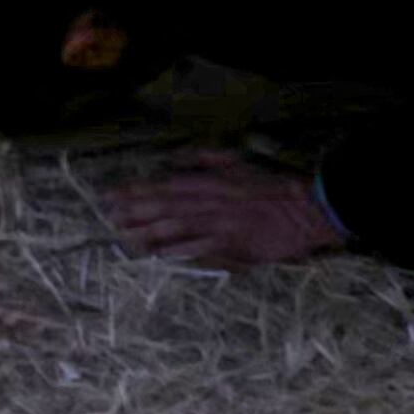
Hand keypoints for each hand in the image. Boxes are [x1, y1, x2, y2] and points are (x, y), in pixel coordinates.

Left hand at [104, 153, 348, 266]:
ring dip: (148, 232)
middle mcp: (211, 201)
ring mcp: (221, 223)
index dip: (138, 190)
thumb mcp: (238, 163)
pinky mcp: (234, 244)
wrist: (305, 209)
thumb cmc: (272, 188)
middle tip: (108, 215)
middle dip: (135, 211)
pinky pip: (201, 248)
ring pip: (177, 227)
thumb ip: (208, 159)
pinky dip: (179, 251)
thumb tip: (181, 158)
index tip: (114, 193)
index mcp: (211, 182)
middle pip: (165, 206)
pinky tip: (160, 254)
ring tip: (124, 235)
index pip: (166, 186)